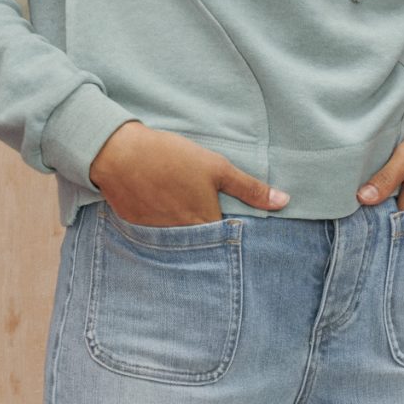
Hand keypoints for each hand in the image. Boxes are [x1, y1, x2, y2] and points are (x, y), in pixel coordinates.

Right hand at [89, 120, 288, 225]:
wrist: (119, 153)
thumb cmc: (171, 158)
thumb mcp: (217, 168)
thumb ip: (250, 189)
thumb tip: (283, 202)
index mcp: (204, 224)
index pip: (226, 244)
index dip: (233, 240)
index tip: (238, 236)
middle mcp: (181, 238)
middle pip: (202, 249)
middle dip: (209, 245)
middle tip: (210, 229)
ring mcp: (157, 237)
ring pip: (178, 245)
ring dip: (184, 238)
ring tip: (185, 221)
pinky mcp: (137, 229)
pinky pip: (155, 238)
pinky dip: (162, 231)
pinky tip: (163, 215)